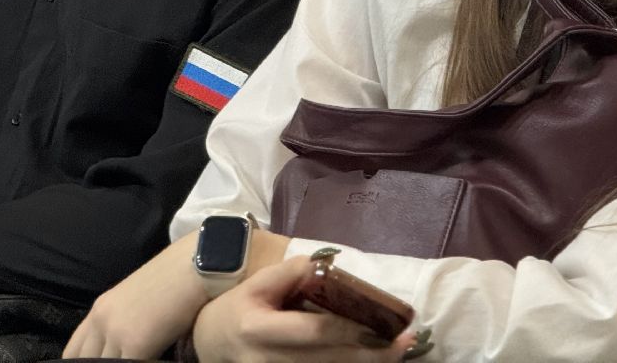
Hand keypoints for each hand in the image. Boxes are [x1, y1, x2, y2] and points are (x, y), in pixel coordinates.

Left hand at [64, 233, 205, 359]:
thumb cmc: (175, 277)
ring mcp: (116, 333)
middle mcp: (101, 320)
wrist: (194, 265)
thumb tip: (128, 344)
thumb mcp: (139, 298)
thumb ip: (126, 321)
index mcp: (100, 309)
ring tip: (133, 362)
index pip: (74, 349)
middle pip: (84, 360)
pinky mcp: (135, 345)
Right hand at [191, 256, 422, 362]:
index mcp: (260, 329)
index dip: (350, 330)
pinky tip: (370, 362)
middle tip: (406, 344)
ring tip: (398, 353)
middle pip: (328, 362)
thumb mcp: (258, 284)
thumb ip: (291, 272)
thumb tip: (329, 263)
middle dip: (370, 355)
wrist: (211, 345)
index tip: (382, 324)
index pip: (313, 332)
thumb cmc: (239, 308)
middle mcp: (267, 361)